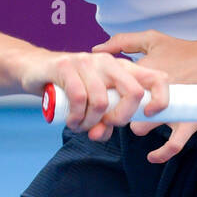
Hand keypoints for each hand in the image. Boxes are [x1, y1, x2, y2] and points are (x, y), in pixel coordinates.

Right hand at [17, 47, 169, 142]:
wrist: (35, 69)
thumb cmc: (69, 88)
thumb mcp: (93, 102)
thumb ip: (103, 119)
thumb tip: (102, 134)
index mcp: (122, 68)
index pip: (156, 77)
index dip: (161, 98)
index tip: (150, 115)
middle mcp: (108, 61)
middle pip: (133, 92)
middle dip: (121, 118)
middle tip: (105, 126)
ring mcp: (87, 62)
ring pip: (102, 101)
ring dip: (91, 122)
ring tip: (81, 125)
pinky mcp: (65, 66)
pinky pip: (79, 98)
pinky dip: (77, 117)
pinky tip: (72, 121)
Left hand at [92, 30, 196, 163]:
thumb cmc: (185, 49)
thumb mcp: (152, 38)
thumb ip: (122, 41)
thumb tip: (97, 49)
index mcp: (145, 72)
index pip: (115, 90)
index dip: (107, 97)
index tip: (103, 99)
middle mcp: (156, 92)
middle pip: (124, 111)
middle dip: (121, 113)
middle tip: (122, 111)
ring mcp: (172, 109)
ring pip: (142, 127)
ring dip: (138, 126)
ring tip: (141, 120)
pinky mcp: (189, 122)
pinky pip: (173, 145)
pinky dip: (160, 154)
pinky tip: (151, 156)